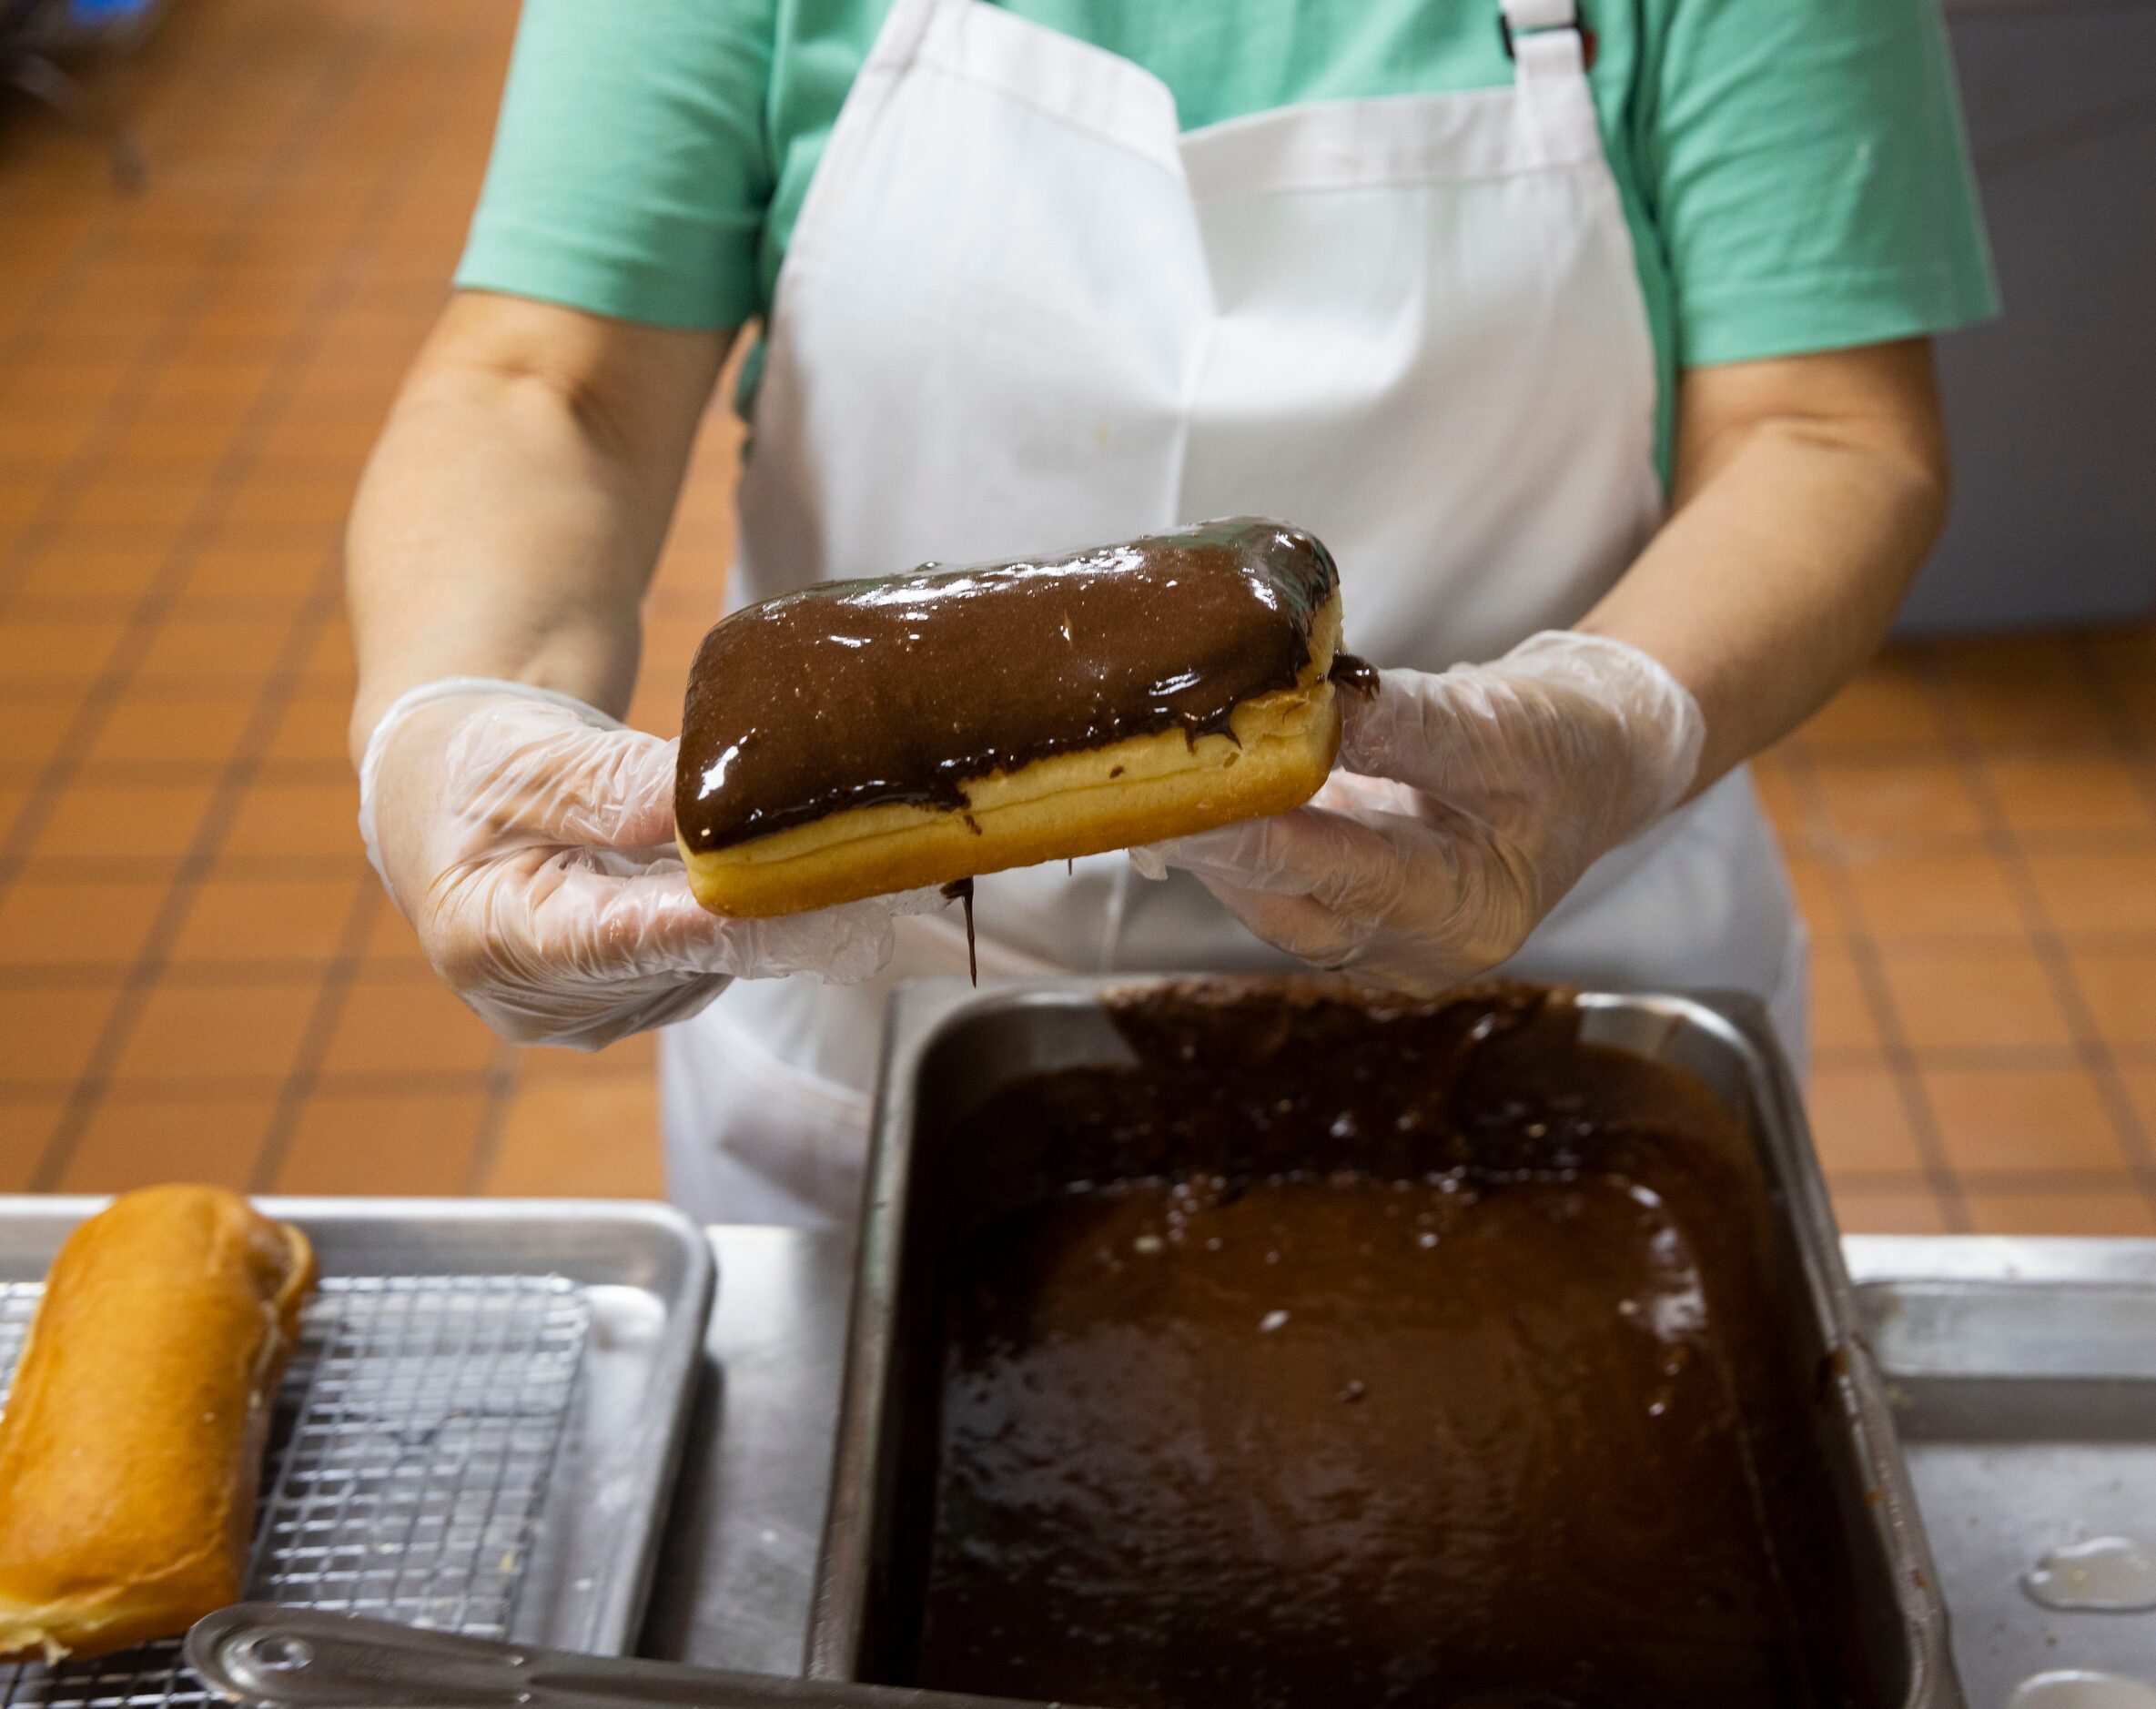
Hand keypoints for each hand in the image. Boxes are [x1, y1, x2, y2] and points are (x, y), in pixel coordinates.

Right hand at [358, 679, 928, 1048]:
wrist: (449, 801)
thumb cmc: (478, 771)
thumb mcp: (537, 757)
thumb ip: (624, 788)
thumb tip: (721, 809)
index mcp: (495, 938)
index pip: (637, 939)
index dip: (738, 923)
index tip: (826, 903)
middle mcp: (544, 1001)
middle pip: (688, 959)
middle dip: (773, 907)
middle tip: (863, 853)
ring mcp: (593, 1015)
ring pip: (713, 963)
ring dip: (759, 906)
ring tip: (781, 834)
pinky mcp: (633, 1007)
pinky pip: (711, 961)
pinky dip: (736, 915)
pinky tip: (734, 871)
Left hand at [1131, 633, 1704, 994]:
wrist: (1600, 757)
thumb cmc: (1567, 743)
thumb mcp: (1500, 723)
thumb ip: (1402, 722)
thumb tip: (1308, 704)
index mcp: (1469, 914)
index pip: (1342, 876)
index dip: (1255, 840)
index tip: (1183, 803)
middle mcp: (1416, 947)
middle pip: (1288, 904)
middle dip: (1210, 845)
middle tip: (1137, 786)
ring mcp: (1380, 935)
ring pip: (1270, 896)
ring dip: (1211, 839)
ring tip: (1146, 779)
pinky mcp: (1351, 904)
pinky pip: (1276, 876)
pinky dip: (1235, 832)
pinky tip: (1186, 789)